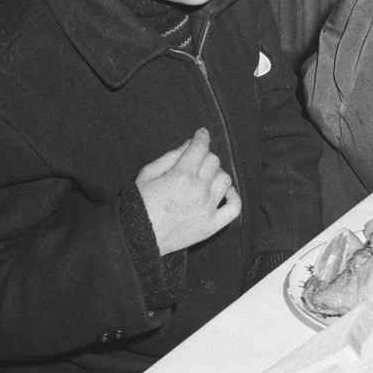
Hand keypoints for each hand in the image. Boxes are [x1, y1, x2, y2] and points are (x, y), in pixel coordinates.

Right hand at [136, 128, 240, 254]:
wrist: (138, 238)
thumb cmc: (139, 204)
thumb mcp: (147, 174)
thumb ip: (171, 156)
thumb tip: (190, 144)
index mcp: (181, 175)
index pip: (200, 147)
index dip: (201, 137)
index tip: (201, 134)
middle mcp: (198, 190)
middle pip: (214, 161)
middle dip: (204, 157)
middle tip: (195, 162)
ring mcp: (207, 209)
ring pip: (226, 180)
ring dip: (216, 175)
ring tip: (205, 179)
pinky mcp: (212, 226)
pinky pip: (234, 207)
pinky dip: (232, 196)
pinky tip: (223, 193)